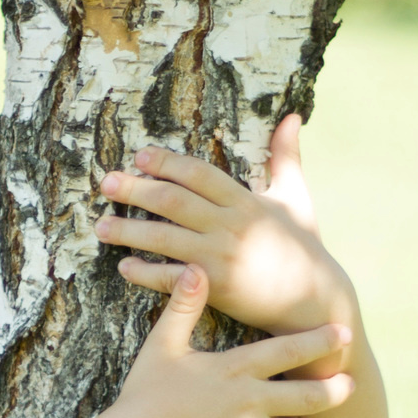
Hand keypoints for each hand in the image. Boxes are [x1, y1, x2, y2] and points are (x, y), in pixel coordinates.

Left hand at [95, 114, 354, 342]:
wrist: (316, 301)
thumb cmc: (304, 246)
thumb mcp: (297, 196)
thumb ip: (287, 157)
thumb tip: (293, 117)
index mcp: (246, 201)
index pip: (199, 174)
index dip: (167, 163)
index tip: (140, 155)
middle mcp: (231, 226)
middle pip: (173, 202)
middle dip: (136, 190)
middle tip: (106, 183)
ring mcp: (222, 258)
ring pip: (165, 239)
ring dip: (129, 232)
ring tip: (100, 227)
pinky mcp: (217, 289)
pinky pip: (171, 279)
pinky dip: (146, 273)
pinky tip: (124, 267)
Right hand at [108, 266, 354, 417]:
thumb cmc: (145, 394)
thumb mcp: (162, 345)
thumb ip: (183, 308)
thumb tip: (195, 268)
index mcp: (235, 368)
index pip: (289, 350)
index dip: (320, 341)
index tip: (345, 333)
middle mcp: (249, 400)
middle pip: (309, 396)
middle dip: (334, 390)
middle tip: (349, 385)